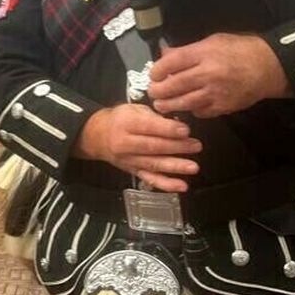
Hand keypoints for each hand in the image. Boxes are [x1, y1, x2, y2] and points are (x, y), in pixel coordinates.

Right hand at [72, 103, 200, 191]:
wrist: (98, 136)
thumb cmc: (120, 120)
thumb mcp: (134, 109)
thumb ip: (154, 116)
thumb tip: (177, 123)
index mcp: (126, 123)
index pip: (149, 127)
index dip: (168, 129)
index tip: (185, 130)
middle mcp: (126, 143)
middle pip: (153, 146)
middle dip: (177, 147)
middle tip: (196, 145)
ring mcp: (130, 160)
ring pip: (154, 164)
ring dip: (175, 167)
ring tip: (193, 167)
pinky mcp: (134, 171)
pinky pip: (151, 179)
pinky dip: (167, 184)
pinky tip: (181, 186)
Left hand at [148, 33, 290, 118]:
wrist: (268, 67)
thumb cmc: (241, 50)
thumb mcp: (213, 41)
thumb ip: (188, 50)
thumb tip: (166, 55)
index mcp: (205, 53)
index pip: (172, 62)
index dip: (158, 70)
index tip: (153, 74)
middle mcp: (209, 74)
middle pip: (174, 85)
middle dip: (158, 90)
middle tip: (153, 92)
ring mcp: (216, 93)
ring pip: (184, 103)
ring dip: (169, 105)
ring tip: (161, 104)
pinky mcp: (223, 107)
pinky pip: (200, 112)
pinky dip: (191, 111)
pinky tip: (187, 107)